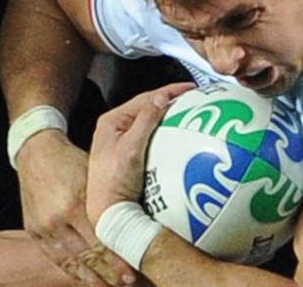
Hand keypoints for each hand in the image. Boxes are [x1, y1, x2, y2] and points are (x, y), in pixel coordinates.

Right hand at [15, 129, 134, 285]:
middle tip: (127, 282)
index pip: (100, 241)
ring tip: (109, 286)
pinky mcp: (33, 232)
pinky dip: (72, 270)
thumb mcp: (94, 175)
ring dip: (91, 278)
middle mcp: (57, 219)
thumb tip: (135, 223)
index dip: (117, 260)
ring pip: (70, 263)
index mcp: (75, 203)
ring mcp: (43, 228)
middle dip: (109, 274)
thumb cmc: (71, 161)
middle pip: (87, 257)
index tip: (133, 272)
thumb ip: (109, 201)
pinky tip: (86, 278)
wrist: (36, 152)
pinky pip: (55, 258)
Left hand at [87, 83, 193, 223]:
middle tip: (193, 99)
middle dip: (170, 101)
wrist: (109, 213)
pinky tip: (178, 137)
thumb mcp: (131, 148)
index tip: (191, 89)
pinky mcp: (131, 157)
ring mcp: (123, 143)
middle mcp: (116, 129)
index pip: (145, 98)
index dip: (169, 91)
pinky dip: (165, 134)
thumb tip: (162, 96)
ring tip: (189, 114)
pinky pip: (151, 139)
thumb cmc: (113, 181)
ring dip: (168, 117)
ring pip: (150, 123)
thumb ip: (146, 120)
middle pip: (148, 108)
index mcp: (112, 121)